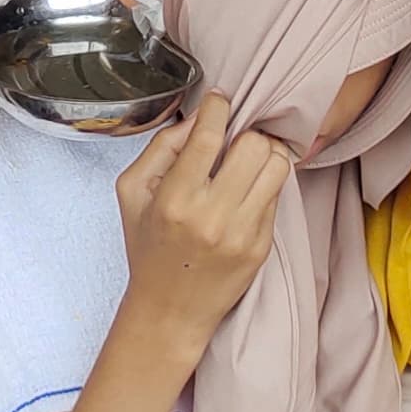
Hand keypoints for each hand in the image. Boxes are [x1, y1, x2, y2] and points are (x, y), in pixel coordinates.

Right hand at [112, 92, 293, 347]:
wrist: (170, 309)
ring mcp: (242, 233)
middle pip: (253, 145)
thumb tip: (198, 120)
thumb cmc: (149, 248)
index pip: (208, 135)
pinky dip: (266, 183)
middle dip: (243, 133)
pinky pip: (278, 195)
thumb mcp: (133, 193)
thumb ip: (161, 148)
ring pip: (276, 166)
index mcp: (174, 199)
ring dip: (263, 154)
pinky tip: (248, 188)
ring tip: (246, 160)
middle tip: (233, 140)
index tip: (219, 102)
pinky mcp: (261, 246)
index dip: (218, 107)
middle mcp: (212, 216)